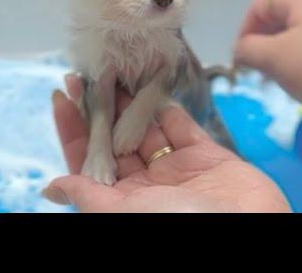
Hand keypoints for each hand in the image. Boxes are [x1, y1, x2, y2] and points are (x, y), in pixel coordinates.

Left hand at [42, 75, 289, 212]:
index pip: (88, 159)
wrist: (251, 232)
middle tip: (88, 72)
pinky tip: (150, 80)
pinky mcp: (206, 156)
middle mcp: (146, 184)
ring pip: (146, 128)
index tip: (61, 94)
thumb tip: (50, 189)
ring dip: (130, 101)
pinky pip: (181, 125)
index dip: (73, 128)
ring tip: (115, 69)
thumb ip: (88, 195)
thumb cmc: (181, 227)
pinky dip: (166, 104)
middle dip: (101, 107)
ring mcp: (176, 169)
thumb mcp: (122, 213)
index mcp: (122, 201)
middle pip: (115, 138)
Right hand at [233, 0, 301, 132]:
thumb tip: (241, 49)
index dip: (245, 34)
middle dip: (267, 46)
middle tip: (265, 75)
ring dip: (288, 54)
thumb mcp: (276, 60)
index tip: (244, 64)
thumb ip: (248, 50)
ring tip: (290, 81)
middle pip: (281, 17)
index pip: (259, 7)